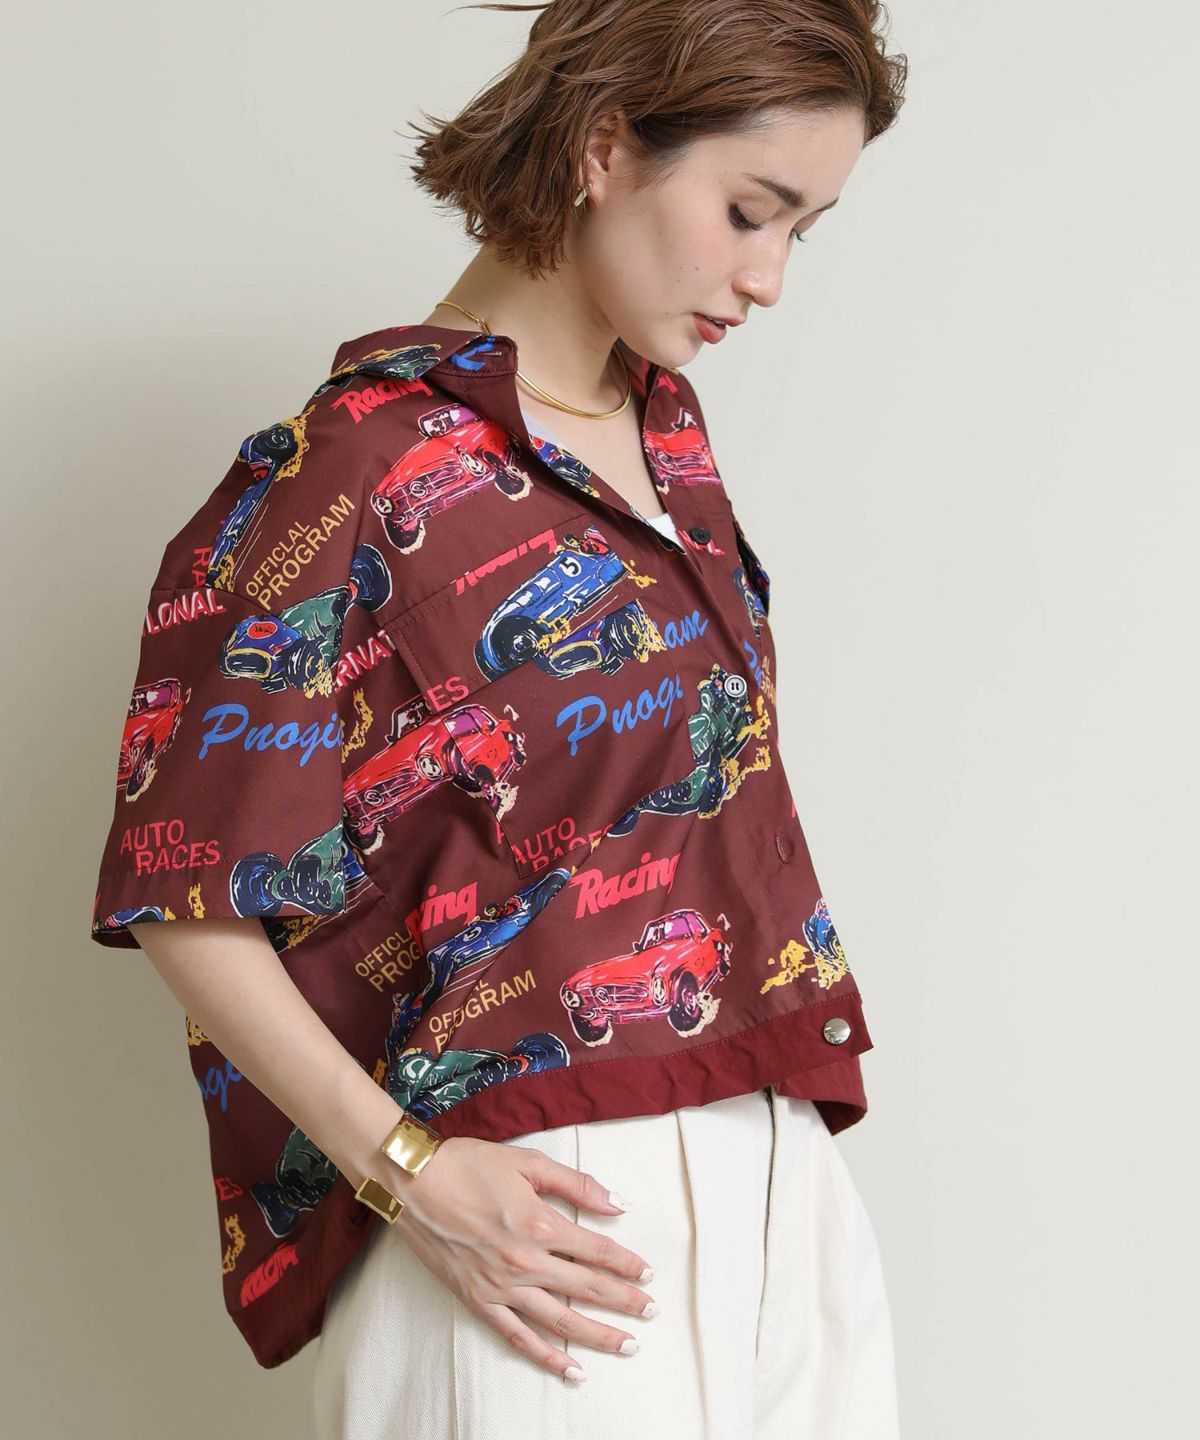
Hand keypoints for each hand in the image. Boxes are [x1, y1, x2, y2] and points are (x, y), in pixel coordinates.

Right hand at [391, 1135, 655, 1380]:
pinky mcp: (479, 1301)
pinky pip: (519, 1337)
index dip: (627, 1263)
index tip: (649, 1274)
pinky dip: (547, 1356)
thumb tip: (617, 1203)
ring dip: (598, 1335)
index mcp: (540, 1223)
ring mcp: (501, 1287)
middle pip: (587, 1288)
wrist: (412, 1182)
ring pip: (561, 1321)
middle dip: (624, 1302)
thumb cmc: (468, 1165)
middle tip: (651, 1312)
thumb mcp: (528, 1163)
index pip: (597, 1251)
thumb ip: (576, 1184)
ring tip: (627, 1345)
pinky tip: (571, 1369)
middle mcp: (525, 1262)